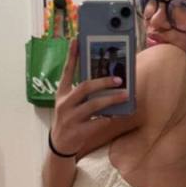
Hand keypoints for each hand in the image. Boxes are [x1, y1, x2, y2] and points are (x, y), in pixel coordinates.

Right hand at [50, 38, 127, 154]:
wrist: (60, 146)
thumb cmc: (69, 119)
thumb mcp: (69, 104)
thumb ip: (81, 93)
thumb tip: (105, 80)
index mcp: (61, 94)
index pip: (66, 71)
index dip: (71, 56)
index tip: (76, 40)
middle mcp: (64, 104)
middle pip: (85, 87)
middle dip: (103, 82)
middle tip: (120, 79)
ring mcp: (70, 118)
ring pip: (93, 105)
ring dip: (111, 99)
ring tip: (126, 95)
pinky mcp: (78, 132)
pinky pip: (97, 122)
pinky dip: (108, 118)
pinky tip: (116, 116)